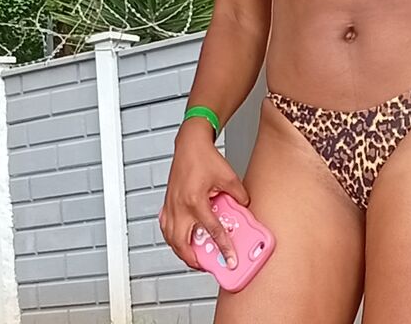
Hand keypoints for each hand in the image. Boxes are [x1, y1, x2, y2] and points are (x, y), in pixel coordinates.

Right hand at [159, 122, 250, 271]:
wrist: (190, 144)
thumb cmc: (205, 157)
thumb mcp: (229, 177)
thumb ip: (238, 195)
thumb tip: (244, 207)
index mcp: (196, 202)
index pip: (212, 232)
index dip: (223, 248)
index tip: (230, 259)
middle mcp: (180, 207)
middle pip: (183, 244)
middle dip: (194, 260)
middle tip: (207, 265)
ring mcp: (171, 206)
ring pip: (171, 239)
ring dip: (181, 251)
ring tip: (193, 258)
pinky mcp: (167, 203)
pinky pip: (166, 228)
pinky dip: (172, 238)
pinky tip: (179, 240)